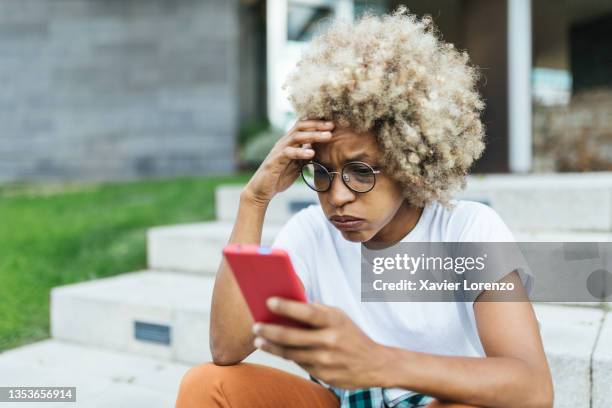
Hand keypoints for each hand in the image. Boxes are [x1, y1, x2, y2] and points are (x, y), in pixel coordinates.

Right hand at [243, 119, 334, 204]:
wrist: (262, 190)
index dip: (317, 123)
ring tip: (328, 137)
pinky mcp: (275, 160)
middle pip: (300, 126)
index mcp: (289, 142)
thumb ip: (305, 155)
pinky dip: (300, 152)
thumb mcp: (297, 164)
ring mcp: (278, 150)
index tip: (332, 124)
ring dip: (313, 135)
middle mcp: (283, 143)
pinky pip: (288, 153)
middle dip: (317, 125)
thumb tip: (319, 149)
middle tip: (332, 126)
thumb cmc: (279, 176)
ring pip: (296, 137)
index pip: (303, 126)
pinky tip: (312, 153)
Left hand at [251, 297, 392, 388]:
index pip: (307, 312)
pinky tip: (275, 349)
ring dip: (271, 346)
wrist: (374, 364)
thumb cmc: (351, 335)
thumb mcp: (339, 317)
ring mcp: (326, 360)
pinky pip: (299, 364)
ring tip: (259, 339)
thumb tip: (290, 304)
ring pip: (291, 353)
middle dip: (270, 330)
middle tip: (256, 325)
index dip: (287, 306)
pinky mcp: (324, 375)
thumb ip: (317, 311)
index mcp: (335, 321)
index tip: (269, 301)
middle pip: (293, 336)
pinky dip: (286, 356)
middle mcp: (330, 341)